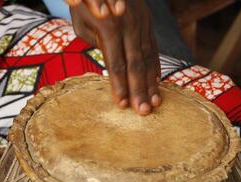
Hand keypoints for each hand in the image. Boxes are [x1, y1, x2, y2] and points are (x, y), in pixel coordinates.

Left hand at [70, 0, 160, 115]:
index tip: (122, 104)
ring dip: (151, 83)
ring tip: (154, 103)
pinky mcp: (148, 24)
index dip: (119, 85)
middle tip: (143, 112)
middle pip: (135, 65)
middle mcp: (129, 27)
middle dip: (139, 90)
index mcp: (109, 28)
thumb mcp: (82, 23)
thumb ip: (97, 46)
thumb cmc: (86, 4)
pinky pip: (153, 49)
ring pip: (148, 59)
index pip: (116, 63)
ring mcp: (142, 24)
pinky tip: (157, 83)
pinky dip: (155, 67)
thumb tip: (112, 67)